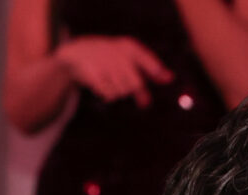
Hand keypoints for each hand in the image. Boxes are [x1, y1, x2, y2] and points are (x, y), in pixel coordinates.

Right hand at [54, 35, 170, 105]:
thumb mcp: (128, 60)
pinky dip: (107, 95)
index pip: (148, 60)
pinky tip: (101, 86)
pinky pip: (108, 94)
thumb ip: (149, 70)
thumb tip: (170, 78)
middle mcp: (117, 53)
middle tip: (122, 85)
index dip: (157, 70)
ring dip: (117, 92)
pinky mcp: (93, 74)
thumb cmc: (110, 59)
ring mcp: (104, 63)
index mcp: (128, 46)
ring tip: (108, 81)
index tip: (168, 79)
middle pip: (134, 84)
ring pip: (121, 92)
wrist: (77, 53)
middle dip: (131, 90)